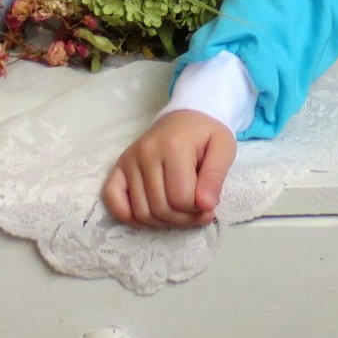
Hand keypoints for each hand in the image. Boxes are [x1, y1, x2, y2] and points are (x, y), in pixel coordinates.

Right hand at [102, 110, 236, 227]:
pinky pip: (113, 200)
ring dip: (163, 222)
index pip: (182, 198)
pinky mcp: (119, 167)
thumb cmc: (206, 133)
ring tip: (181, 212)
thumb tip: (206, 206)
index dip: (198, 209)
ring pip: (141, 211)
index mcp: (173, 146)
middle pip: (160, 208)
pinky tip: (152, 215)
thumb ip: (216, 176)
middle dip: (183, 219)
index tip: (209, 203)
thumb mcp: (224, 148)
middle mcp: (146, 153)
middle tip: (198, 212)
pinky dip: (129, 216)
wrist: (186, 116)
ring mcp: (129, 160)